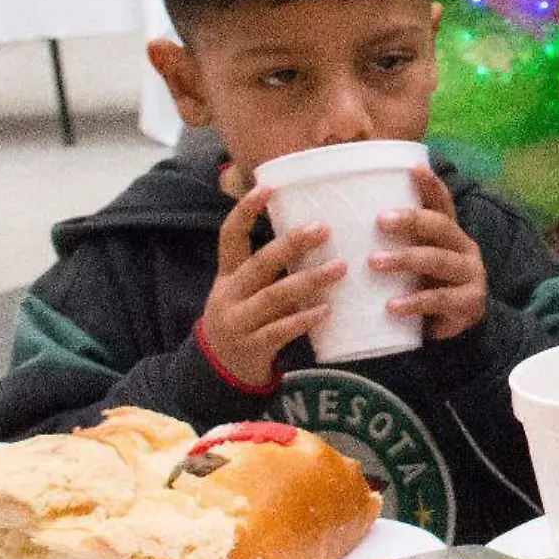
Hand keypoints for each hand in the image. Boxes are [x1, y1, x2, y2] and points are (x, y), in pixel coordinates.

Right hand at [201, 185, 344, 388]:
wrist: (219, 372)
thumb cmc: (244, 320)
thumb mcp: (246, 291)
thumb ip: (271, 270)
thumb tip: (317, 234)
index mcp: (227, 275)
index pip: (229, 236)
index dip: (245, 211)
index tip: (268, 187)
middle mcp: (229, 295)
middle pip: (259, 264)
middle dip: (291, 244)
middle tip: (324, 228)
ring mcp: (238, 322)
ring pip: (274, 296)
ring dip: (309, 280)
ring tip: (340, 267)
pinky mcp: (252, 347)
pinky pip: (280, 330)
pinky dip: (304, 319)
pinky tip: (328, 310)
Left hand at [374, 167, 486, 340]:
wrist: (448, 333)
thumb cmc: (421, 288)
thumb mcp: (411, 263)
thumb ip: (393, 243)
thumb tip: (339, 221)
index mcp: (450, 234)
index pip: (442, 203)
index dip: (431, 185)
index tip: (414, 168)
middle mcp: (464, 248)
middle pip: (441, 226)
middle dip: (412, 219)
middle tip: (379, 220)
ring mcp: (470, 275)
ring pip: (438, 260)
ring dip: (406, 258)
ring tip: (374, 262)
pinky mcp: (469, 303)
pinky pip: (440, 299)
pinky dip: (414, 301)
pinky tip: (392, 306)